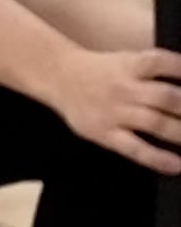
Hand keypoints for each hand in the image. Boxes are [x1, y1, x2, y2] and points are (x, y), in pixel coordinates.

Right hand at [37, 45, 180, 174]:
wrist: (57, 77)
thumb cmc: (100, 72)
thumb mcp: (126, 61)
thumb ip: (154, 73)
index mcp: (130, 66)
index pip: (161, 63)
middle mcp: (124, 87)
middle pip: (166, 97)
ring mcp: (114, 111)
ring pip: (156, 123)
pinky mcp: (105, 133)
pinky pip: (135, 148)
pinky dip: (158, 158)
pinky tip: (176, 165)